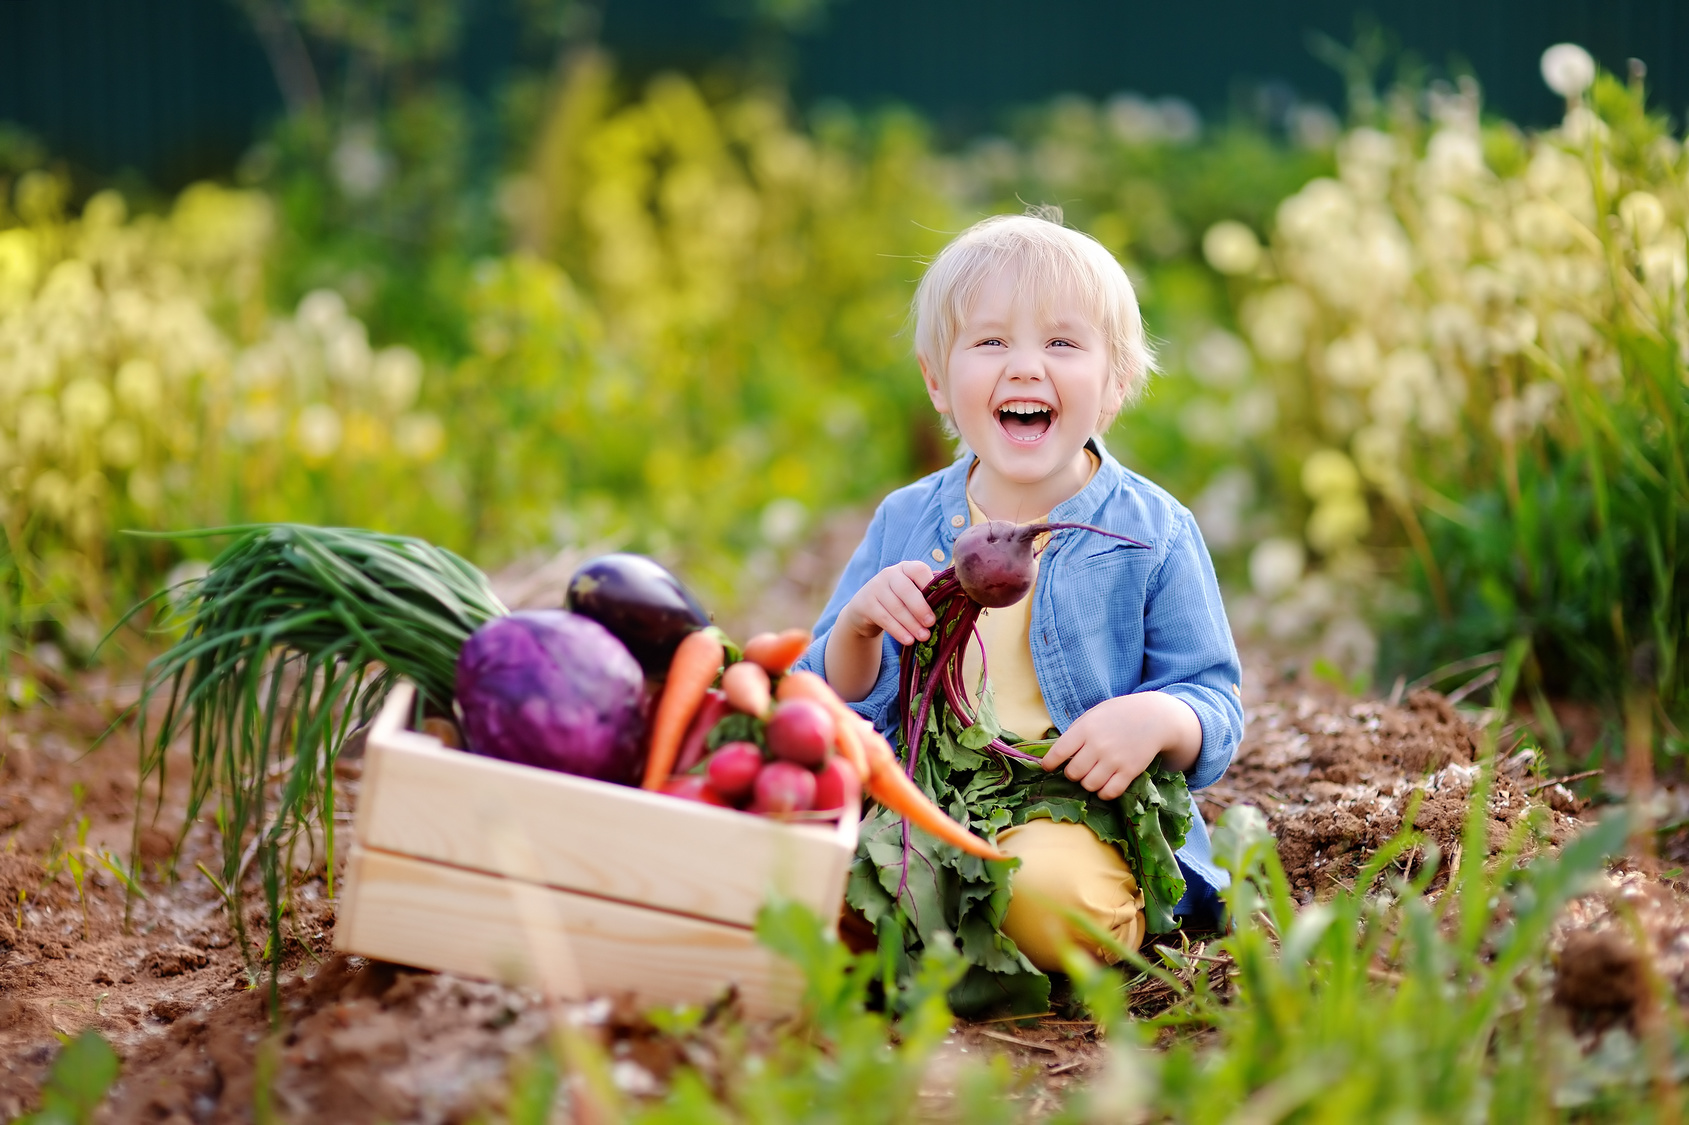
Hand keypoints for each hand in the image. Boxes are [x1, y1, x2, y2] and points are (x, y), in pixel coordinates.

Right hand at [838, 560, 935, 646]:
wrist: (865, 610)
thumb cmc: (899, 601)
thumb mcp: (912, 593)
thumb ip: (931, 592)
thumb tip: (958, 597)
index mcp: (906, 568)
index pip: (918, 570)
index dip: (930, 584)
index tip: (941, 602)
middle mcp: (889, 574)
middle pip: (906, 589)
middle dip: (920, 608)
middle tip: (931, 623)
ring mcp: (875, 588)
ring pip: (896, 607)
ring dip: (911, 624)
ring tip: (924, 637)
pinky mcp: (865, 604)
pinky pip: (884, 619)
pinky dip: (898, 631)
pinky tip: (908, 640)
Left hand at [1041, 692, 1201, 800]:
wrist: (1154, 717)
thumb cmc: (1119, 714)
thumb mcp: (1094, 714)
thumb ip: (1076, 732)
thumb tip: (1056, 753)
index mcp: (1085, 729)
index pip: (1058, 752)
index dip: (1049, 763)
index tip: (1048, 767)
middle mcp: (1098, 745)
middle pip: (1073, 773)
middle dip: (1072, 774)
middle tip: (1078, 769)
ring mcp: (1114, 759)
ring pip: (1089, 785)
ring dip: (1088, 783)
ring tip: (1093, 776)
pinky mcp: (1130, 771)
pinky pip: (1109, 792)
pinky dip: (1104, 793)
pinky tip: (1105, 785)